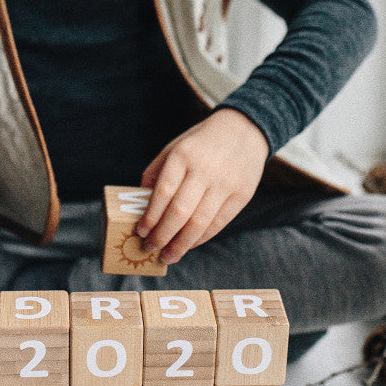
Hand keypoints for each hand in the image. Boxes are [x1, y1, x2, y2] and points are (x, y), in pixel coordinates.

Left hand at [135, 108, 268, 264]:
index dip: (150, 217)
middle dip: (162, 235)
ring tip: (168, 255)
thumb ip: (156, 172)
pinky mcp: (242, 194)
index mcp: (183, 155)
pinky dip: (201, 238)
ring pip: (200, 223)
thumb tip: (141, 203)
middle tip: (150, 248)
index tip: (141, 232)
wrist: (244, 129)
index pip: (163, 193)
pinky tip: (188, 244)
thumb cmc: (202, 142)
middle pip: (180, 212)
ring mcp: (225, 183)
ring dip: (181, 244)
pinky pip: (218, 223)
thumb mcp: (175, 146)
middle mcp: (204, 170)